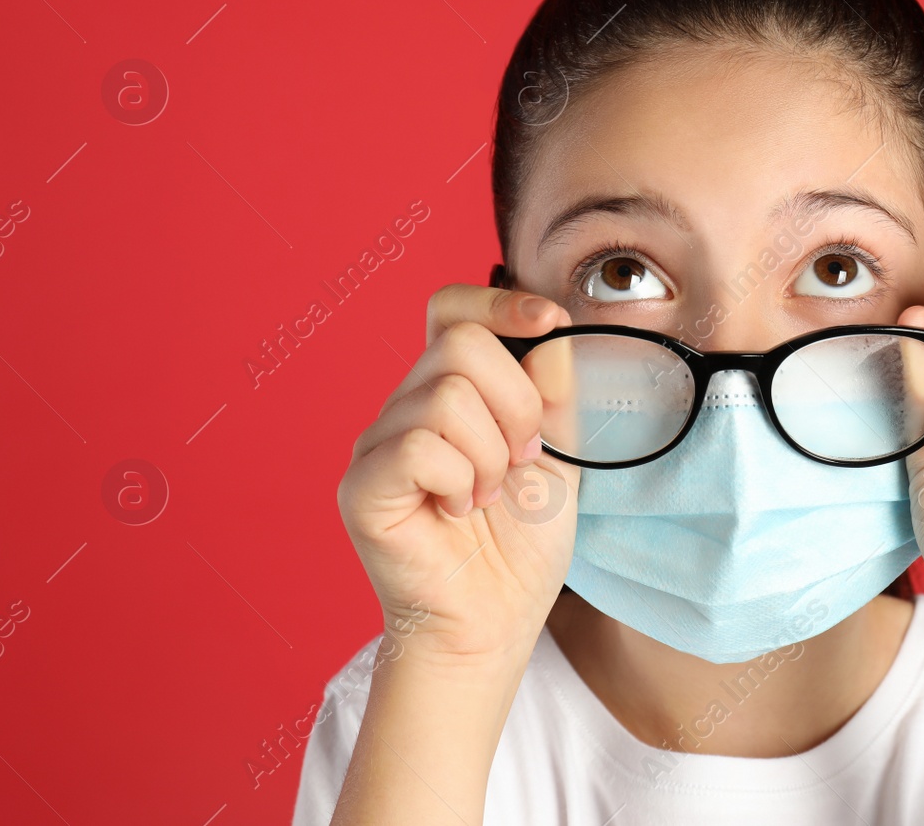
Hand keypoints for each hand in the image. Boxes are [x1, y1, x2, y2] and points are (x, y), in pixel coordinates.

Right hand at [337, 284, 577, 664]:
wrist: (495, 623)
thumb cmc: (520, 545)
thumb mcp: (560, 452)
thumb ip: (554, 389)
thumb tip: (550, 327)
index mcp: (449, 391)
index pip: (452, 308)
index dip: (499, 300)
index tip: (549, 321)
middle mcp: (405, 407)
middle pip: (460, 342)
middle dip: (516, 402)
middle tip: (521, 460)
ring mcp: (377, 444)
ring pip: (445, 396)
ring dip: (490, 454)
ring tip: (487, 497)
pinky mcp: (363, 486)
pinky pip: (418, 446)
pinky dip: (459, 480)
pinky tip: (457, 512)